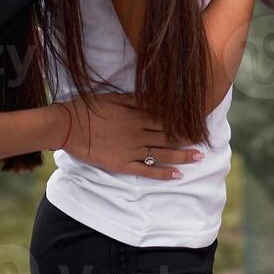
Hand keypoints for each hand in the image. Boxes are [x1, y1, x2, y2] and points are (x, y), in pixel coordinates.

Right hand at [57, 93, 201, 180]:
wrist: (66, 125)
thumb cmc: (88, 108)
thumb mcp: (115, 97)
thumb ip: (137, 99)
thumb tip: (157, 97)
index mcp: (137, 114)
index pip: (167, 119)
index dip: (184, 122)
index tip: (200, 123)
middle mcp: (138, 132)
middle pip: (168, 136)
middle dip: (188, 139)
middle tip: (207, 140)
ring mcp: (130, 150)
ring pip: (162, 153)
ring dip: (182, 156)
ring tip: (199, 157)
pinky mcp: (121, 164)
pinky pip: (146, 170)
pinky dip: (162, 173)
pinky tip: (176, 175)